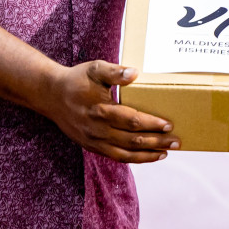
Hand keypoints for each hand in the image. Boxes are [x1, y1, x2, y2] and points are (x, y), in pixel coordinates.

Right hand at [37, 61, 178, 162]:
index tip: (169, 124)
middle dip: (157, 142)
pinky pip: (116, 157)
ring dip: (148, 154)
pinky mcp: (92, 146)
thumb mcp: (94, 69)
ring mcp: (94, 141)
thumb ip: (114, 71)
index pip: (132, 120)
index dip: (151, 124)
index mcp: (101, 109)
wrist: (51, 96)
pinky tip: (148, 156)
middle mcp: (98, 129)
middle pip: (133, 140)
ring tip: (167, 152)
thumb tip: (134, 73)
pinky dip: (134, 159)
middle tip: (177, 141)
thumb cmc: (76, 79)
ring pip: (126, 154)